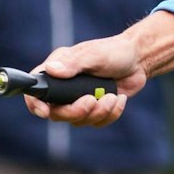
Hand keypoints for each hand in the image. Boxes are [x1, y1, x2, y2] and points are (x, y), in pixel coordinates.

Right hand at [20, 30, 146, 126]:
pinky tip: (119, 99)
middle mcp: (64, 88)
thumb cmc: (113, 51)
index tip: (45, 111)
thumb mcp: (93, 54)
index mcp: (57, 71)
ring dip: (98, 112)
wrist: (138, 60)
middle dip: (75, 111)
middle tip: (92, 100)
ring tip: (113, 96)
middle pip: (56, 113)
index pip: (35, 91)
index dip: (35, 103)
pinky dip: (111, 114)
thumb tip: (51, 70)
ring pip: (78, 121)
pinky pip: (96, 122)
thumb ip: (73, 64)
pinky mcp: (95, 109)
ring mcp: (79, 100)